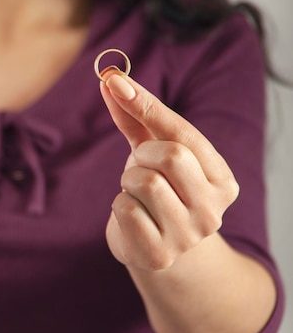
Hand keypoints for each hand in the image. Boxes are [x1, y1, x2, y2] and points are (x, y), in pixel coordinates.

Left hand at [100, 72, 238, 270]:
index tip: (115, 80)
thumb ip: (137, 119)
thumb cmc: (158, 194)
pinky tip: (132, 218)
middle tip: (141, 168)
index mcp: (222, 180)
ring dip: (129, 182)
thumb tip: (111, 79)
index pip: (184, 133)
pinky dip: (119, 205)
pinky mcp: (157, 253)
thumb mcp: (153, 155)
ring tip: (138, 196)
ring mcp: (187, 235)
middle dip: (143, 155)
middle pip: (170, 155)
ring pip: (144, 181)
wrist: (157, 251)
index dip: (147, 104)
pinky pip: (125, 209)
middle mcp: (213, 209)